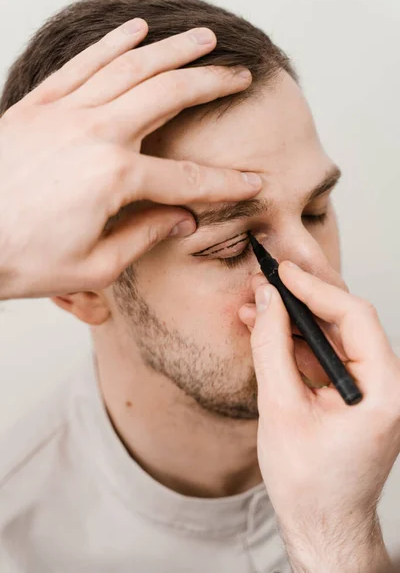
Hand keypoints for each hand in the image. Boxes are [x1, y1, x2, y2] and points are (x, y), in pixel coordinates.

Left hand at [0, 19, 259, 299]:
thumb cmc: (21, 259)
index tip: (253, 183)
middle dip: (212, 84)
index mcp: (114, 178)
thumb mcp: (95, 265)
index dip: (226, 184)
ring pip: (131, 67)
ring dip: (173, 50)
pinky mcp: (38, 106)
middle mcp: (95, 133)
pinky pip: (82, 64)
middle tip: (240, 75)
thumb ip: (145, 236)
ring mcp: (64, 113)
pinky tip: (136, 30)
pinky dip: (112, 44)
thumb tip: (183, 220)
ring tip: (203, 39)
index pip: (188, 178)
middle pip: (169, 96)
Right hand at [240, 262, 398, 571]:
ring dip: (293, 318)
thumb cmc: (308, 484)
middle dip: (303, 297)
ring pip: (332, 335)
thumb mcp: (280, 409)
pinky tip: (264, 329)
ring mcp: (370, 388)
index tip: (282, 272)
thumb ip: (271, 348)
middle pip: (346, 320)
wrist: (322, 526)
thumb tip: (264, 302)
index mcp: (383, 391)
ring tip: (255, 302)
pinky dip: (295, 342)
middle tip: (269, 275)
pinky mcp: (351, 393)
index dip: (315, 288)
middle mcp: (385, 384)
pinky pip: (324, 355)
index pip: (354, 317)